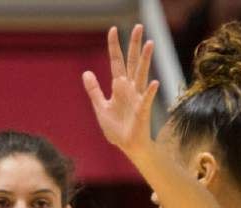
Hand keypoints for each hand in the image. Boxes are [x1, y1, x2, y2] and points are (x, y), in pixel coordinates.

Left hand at [82, 24, 158, 157]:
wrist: (127, 146)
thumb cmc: (116, 128)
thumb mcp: (100, 107)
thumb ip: (94, 90)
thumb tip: (86, 72)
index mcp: (119, 87)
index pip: (116, 62)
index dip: (114, 47)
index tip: (112, 30)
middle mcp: (130, 89)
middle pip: (132, 63)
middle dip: (134, 45)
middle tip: (138, 26)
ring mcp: (138, 98)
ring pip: (142, 75)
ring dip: (145, 60)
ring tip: (149, 44)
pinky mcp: (142, 112)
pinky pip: (147, 100)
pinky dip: (150, 92)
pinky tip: (154, 83)